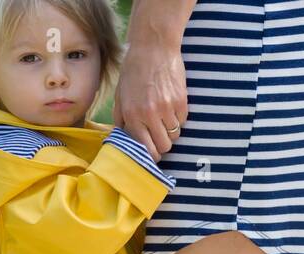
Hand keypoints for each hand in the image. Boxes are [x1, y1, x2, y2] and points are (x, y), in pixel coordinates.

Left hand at [112, 42, 186, 162]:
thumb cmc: (134, 70)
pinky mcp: (181, 101)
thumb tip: (126, 139)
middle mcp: (149, 114)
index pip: (145, 148)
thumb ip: (122, 119)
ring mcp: (167, 108)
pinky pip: (183, 121)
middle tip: (159, 137)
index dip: (150, 155)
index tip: (152, 153)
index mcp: (132, 114)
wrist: (153, 47)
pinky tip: (171, 106)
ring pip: (175, 136)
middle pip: (164, 147)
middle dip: (162, 145)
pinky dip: (178, 118)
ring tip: (164, 119)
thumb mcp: (120, 95)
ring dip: (170, 132)